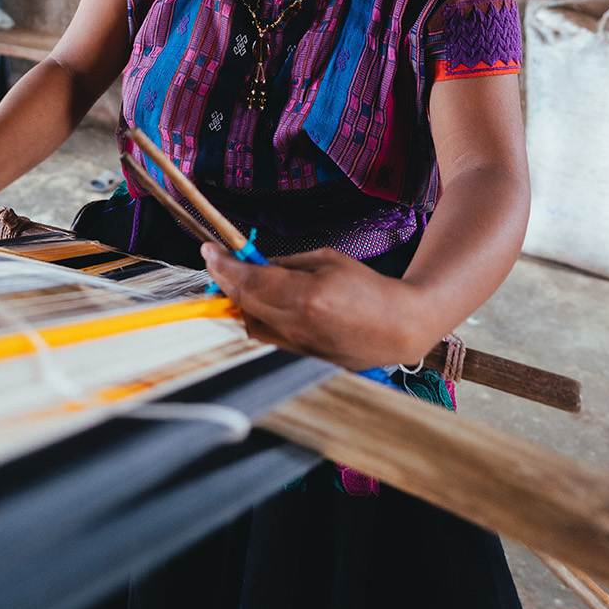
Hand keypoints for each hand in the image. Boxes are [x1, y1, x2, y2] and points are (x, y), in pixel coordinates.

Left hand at [202, 243, 432, 369]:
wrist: (400, 327)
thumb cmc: (368, 287)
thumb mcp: (326, 260)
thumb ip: (283, 264)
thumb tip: (251, 264)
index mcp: (306, 296)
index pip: (249, 279)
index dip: (223, 265)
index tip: (208, 251)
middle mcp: (298, 324)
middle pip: (243, 301)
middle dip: (224, 279)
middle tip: (216, 262)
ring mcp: (299, 345)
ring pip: (249, 323)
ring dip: (238, 301)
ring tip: (239, 281)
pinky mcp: (302, 357)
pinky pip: (266, 336)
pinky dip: (255, 318)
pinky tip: (259, 303)